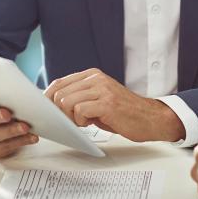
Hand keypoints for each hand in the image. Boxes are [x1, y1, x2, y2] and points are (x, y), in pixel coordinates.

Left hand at [44, 68, 184, 141]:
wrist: (150, 118)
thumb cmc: (123, 113)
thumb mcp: (99, 99)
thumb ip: (80, 97)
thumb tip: (55, 104)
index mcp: (92, 75)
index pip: (59, 82)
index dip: (48, 98)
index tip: (47, 112)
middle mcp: (96, 78)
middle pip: (59, 92)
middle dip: (59, 111)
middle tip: (71, 121)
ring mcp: (101, 89)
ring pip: (66, 101)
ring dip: (71, 117)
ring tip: (85, 122)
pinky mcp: (106, 103)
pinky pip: (79, 110)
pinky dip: (81, 121)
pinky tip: (92, 123)